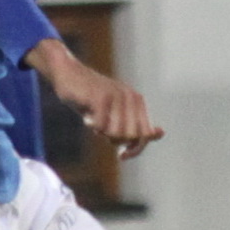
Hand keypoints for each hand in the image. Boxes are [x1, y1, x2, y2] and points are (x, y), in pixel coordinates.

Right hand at [30, 36, 162, 158]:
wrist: (68, 74)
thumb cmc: (91, 98)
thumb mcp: (115, 112)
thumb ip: (136, 124)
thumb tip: (161, 133)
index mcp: (137, 101)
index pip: (145, 135)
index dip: (136, 149)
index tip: (122, 155)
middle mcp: (130, 97)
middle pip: (130, 137)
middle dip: (116, 141)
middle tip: (103, 132)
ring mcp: (116, 96)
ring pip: (116, 133)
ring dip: (103, 133)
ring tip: (95, 121)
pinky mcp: (101, 97)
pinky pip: (101, 126)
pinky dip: (92, 126)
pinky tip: (86, 115)